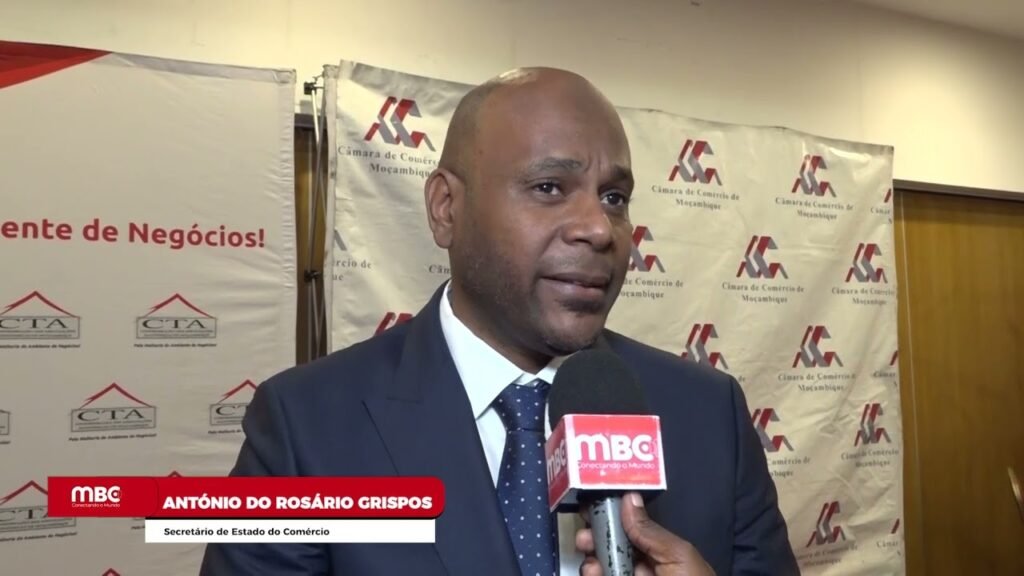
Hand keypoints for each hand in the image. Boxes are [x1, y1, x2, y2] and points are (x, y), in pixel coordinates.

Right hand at [575, 492, 714, 575]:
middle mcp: (644, 571)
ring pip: (602, 570)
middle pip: (612, 550)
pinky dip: (591, 575)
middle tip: (584, 538)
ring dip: (591, 564)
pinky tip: (591, 573)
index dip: (612, 518)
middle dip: (595, 540)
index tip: (594, 507)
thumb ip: (650, 532)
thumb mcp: (678, 557)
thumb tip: (629, 499)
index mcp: (662, 556)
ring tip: (591, 566)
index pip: (633, 531)